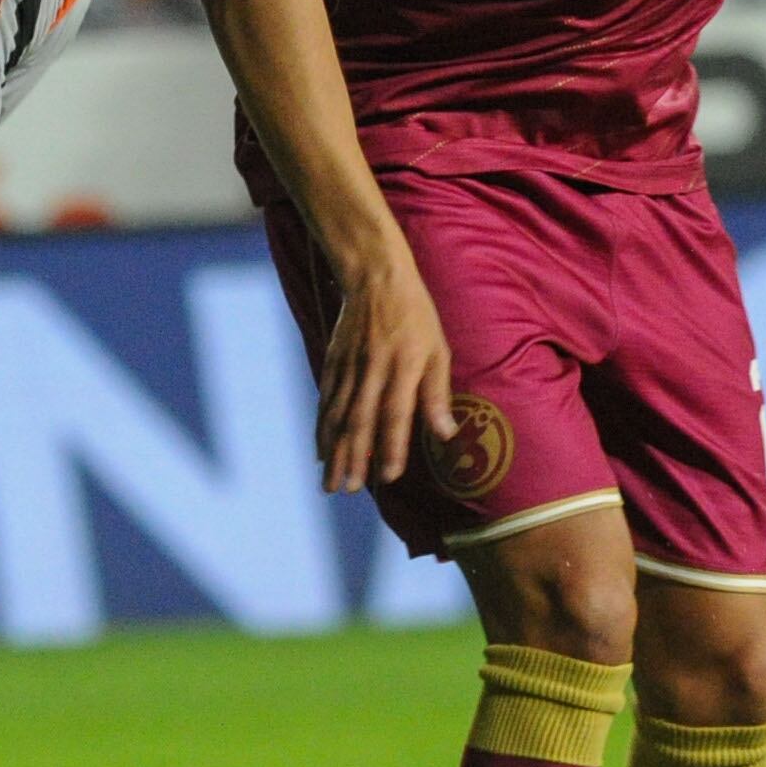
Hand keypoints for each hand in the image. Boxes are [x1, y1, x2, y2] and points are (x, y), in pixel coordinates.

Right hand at [313, 247, 456, 495]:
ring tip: (330, 483)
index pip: (396, 413)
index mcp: (404, 366)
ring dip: (333, 451)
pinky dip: (321, 428)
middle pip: (360, 420)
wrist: (375, 276)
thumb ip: (437, 393)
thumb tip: (446, 433)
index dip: (391, 446)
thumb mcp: (438, 349)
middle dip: (353, 458)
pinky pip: (325, 400)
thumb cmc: (416, 316)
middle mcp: (373, 369)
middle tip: (348, 490)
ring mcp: (349, 365)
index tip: (387, 477)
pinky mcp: (332, 361)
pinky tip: (320, 451)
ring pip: (337, 415)